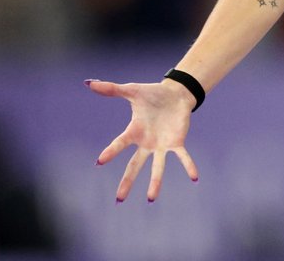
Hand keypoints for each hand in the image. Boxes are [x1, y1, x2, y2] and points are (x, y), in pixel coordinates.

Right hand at [87, 78, 199, 201]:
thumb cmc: (151, 94)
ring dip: (155, 182)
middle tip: (119, 200)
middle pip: (134, 166)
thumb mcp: (132, 90)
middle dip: (127, 182)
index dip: (111, 152)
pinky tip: (195, 178)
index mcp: (134, 132)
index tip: (99, 161)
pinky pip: (183, 156)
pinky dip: (188, 166)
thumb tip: (89, 82)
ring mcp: (161, 145)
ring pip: (157, 167)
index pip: (120, 143)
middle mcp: (146, 143)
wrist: (175, 93)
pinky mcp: (176, 142)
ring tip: (151, 199)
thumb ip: (112, 89)